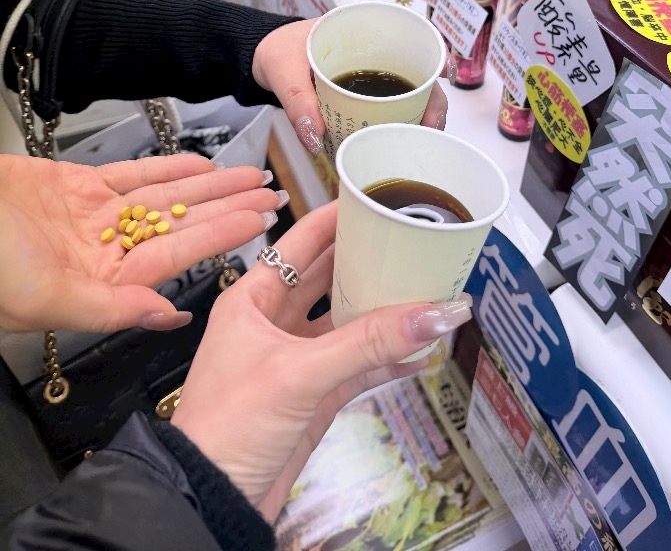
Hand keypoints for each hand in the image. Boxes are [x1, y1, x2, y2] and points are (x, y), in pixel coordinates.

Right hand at [0, 154, 285, 333]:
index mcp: (104, 282)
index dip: (222, 235)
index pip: (180, 255)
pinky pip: (130, 175)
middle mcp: (105, 250)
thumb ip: (114, 310)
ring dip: (206, 185)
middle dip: (226, 208)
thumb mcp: (49, 301)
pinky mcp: (74, 186)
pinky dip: (164, 167)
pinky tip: (197, 163)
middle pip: (181, 224)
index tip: (260, 221)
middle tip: (269, 193)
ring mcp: (91, 217)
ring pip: (164, 196)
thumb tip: (171, 319)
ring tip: (246, 174)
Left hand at [171, 202, 472, 521]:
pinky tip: (419, 351)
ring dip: (383, 311)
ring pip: (348, 322)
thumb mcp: (297, 372)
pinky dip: (388, 358)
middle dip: (367, 261)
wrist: (211, 500)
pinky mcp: (314, 396)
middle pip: (329, 278)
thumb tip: (429, 314)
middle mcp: (274, 322)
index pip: (300, 242)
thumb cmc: (223, 428)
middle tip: (410, 244)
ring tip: (425, 292)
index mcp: (253, 298)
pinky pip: (359, 366)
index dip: (335, 218)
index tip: (373, 201)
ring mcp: (296, 359)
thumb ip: (367, 343)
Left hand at [252, 20, 449, 157]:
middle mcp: (375, 56)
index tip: (444, 76)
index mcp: (362, 34)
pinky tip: (397, 147)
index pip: (413, 39)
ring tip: (419, 144)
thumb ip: (297, 101)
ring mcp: (370, 79)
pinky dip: (396, 129)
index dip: (436, 57)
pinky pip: (386, 114)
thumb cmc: (276, 49)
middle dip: (432, 103)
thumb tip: (316, 138)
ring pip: (407, 99)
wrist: (260, 58)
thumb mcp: (282, 69)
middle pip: (418, 76)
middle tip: (429, 128)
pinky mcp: (361, 100)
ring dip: (417, 120)